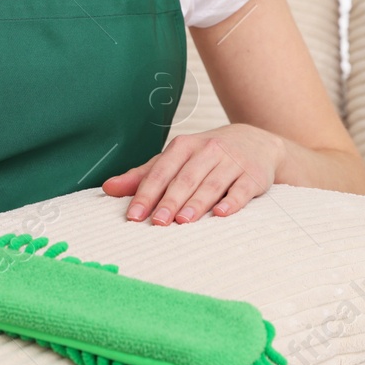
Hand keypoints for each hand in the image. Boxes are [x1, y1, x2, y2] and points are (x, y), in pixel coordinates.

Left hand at [102, 124, 282, 223]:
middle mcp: (207, 150)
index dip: (146, 193)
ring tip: (182, 221)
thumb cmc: (207, 155)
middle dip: (170, 201)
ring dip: (196, 203)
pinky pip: (241, 189)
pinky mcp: (253, 175)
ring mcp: (231, 162)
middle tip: (157, 222)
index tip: (134, 215)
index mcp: (183, 146)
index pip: (160, 172)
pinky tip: (222, 214)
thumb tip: (108, 188)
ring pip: (211, 184)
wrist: (255, 141)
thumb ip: (144, 175)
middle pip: (185, 178)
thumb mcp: (176, 159)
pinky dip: (232, 201)